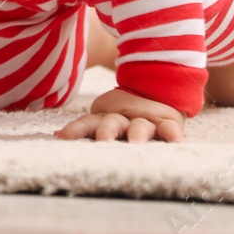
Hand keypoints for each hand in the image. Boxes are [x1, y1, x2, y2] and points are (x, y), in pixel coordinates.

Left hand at [55, 88, 185, 143]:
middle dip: (106, 132)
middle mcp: (123, 120)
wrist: (155, 91)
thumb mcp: (107, 119)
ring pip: (139, 127)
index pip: (87, 123)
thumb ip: (85, 128)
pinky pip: (169, 129)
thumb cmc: (125, 117)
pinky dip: (172, 134)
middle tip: (104, 141)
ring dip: (137, 134)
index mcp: (106, 120)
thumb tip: (57, 137)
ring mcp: (144, 122)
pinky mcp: (164, 124)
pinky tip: (176, 141)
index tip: (62, 137)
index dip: (75, 129)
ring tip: (136, 142)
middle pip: (113, 124)